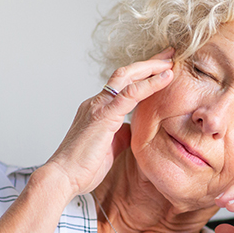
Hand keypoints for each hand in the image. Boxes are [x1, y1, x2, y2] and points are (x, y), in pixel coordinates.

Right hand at [44, 48, 174, 196]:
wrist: (63, 178)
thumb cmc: (82, 169)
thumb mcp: (109, 148)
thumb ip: (121, 135)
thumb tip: (134, 130)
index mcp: (96, 110)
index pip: (122, 85)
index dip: (142, 75)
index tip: (161, 68)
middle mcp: (96, 103)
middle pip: (125, 73)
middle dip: (149, 62)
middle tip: (169, 54)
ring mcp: (98, 107)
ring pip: (127, 76)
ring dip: (150, 67)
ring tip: (170, 62)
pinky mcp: (104, 116)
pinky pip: (130, 94)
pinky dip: (150, 84)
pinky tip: (165, 77)